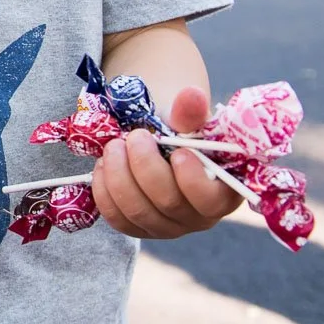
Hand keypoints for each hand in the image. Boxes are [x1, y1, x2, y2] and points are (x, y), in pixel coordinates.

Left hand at [91, 86, 242, 238]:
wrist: (157, 140)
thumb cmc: (181, 132)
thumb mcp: (187, 120)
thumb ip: (190, 112)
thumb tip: (191, 95)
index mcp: (220, 192)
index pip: (211, 201)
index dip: (192, 180)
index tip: (178, 152)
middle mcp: (195, 217)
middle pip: (168, 203)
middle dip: (145, 166)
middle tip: (135, 136)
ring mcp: (165, 227)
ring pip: (138, 212)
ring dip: (119, 175)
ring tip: (114, 146)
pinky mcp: (137, 227)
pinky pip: (117, 218)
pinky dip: (105, 190)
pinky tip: (103, 166)